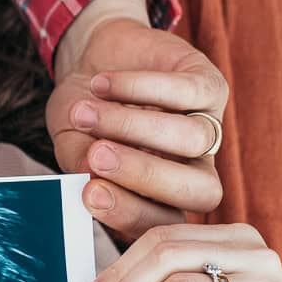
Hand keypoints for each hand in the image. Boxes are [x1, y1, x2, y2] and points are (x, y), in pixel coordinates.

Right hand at [49, 0, 227, 238]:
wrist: (94, 59)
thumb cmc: (83, 111)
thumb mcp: (71, 142)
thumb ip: (79, 162)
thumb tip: (91, 173)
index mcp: (163, 197)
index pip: (164, 222)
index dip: (131, 213)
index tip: (88, 193)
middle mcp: (194, 168)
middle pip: (202, 191)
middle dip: (146, 175)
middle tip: (97, 154)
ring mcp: (208, 127)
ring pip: (193, 139)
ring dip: (132, 125)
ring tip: (85, 112)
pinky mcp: (209, 85)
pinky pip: (188, 92)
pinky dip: (139, 87)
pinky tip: (102, 84)